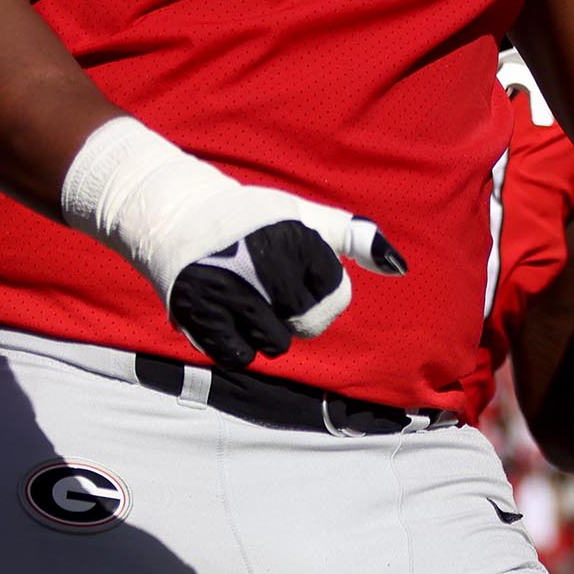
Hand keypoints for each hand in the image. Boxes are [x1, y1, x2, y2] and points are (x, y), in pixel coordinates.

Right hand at [61, 116, 405, 370]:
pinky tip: (230, 320)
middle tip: (276, 294)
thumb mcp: (304, 216)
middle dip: (299, 317)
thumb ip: (354, 238)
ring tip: (250, 302)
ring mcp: (224, 289)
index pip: (336, 296)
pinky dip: (239, 347)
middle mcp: (258, 262)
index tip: (302, 277)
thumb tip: (399, 266)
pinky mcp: (193, 311)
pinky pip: (237, 356)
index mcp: (292, 237)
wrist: (174, 216)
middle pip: (308, 325)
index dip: (325, 294)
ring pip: (274, 345)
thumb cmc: (252, 220)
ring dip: (269, 333)